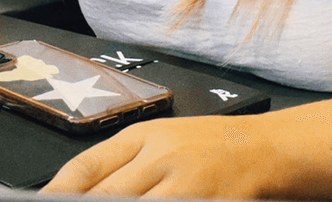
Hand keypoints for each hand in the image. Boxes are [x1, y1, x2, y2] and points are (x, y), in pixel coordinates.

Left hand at [42, 115, 283, 197]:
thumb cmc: (214, 147)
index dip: (58, 191)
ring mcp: (187, 184)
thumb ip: (124, 166)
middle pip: (105, 197)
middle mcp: (162, 157)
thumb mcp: (165, 141)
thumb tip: (75, 193)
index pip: (87, 167)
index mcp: (145, 135)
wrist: (272, 149)